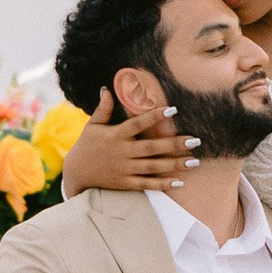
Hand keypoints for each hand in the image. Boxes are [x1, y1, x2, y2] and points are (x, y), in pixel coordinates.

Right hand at [61, 85, 196, 197]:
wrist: (76, 173)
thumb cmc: (86, 145)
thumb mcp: (92, 125)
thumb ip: (103, 108)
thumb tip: (106, 88)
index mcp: (115, 135)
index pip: (138, 123)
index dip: (154, 116)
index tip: (173, 109)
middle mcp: (122, 152)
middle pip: (152, 147)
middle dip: (174, 144)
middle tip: (195, 141)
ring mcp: (124, 169)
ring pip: (153, 166)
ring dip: (175, 164)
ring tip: (194, 161)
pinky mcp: (125, 183)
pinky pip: (147, 184)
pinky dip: (163, 184)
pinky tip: (179, 181)